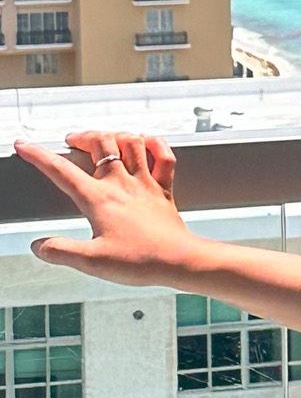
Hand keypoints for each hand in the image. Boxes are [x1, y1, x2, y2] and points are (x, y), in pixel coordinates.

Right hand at [12, 130, 199, 285]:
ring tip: (103, 138)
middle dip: (82, 137)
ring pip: (131, 143)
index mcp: (99, 199)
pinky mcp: (164, 190)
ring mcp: (145, 184)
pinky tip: (146, 142)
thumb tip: (38, 245)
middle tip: (71, 141)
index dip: (39, 156)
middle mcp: (122, 184)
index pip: (62, 171)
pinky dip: (155, 144)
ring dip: (114, 135)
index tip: (24, 146)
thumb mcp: (91, 262)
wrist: (180, 260)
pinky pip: (165, 157)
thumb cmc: (139, 261)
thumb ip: (61, 251)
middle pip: (100, 144)